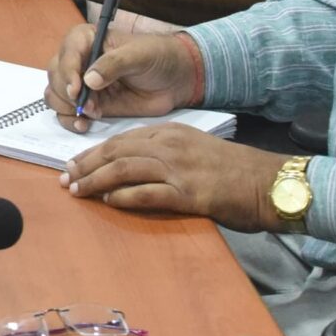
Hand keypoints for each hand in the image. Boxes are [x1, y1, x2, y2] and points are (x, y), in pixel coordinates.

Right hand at [42, 26, 203, 127]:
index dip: (67, 71)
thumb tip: (89, 80)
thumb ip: (114, 64)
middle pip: (55, 76)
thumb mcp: (139, 55)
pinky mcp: (89, 104)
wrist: (176, 80)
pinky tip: (84, 125)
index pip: (67, 52)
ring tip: (90, 115)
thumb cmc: (158, 57)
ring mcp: (81, 84)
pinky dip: (70, 120)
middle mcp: (78, 61)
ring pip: (55, 95)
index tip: (77, 90)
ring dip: (66, 108)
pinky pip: (66, 113)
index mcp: (86, 40)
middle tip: (87, 106)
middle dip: (66, 93)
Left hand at [61, 125, 290, 227]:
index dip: (94, 152)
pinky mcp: (188, 193)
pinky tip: (108, 202)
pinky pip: (146, 193)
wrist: (269, 183)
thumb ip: (166, 153)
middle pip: (116, 151)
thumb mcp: (195, 149)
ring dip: (96, 181)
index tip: (75, 162)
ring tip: (77, 191)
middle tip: (66, 177)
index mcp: (171, 133)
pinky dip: (123, 197)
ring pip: (124, 169)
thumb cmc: (234, 170)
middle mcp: (171, 146)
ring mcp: (179, 168)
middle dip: (86, 164)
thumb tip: (133, 169)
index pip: (122, 139)